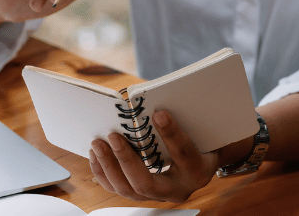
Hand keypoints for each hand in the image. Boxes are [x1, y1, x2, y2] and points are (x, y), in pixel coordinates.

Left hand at [88, 110, 219, 202]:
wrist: (202, 161)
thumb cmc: (201, 141)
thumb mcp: (199, 131)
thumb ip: (185, 120)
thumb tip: (156, 104)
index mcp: (198, 171)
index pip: (184, 155)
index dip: (172, 134)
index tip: (158, 114)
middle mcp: (177, 190)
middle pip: (146, 184)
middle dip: (126, 160)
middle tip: (113, 137)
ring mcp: (157, 195)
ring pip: (128, 190)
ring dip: (109, 166)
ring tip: (98, 143)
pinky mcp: (141, 194)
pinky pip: (117, 188)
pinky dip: (103, 172)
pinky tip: (96, 154)